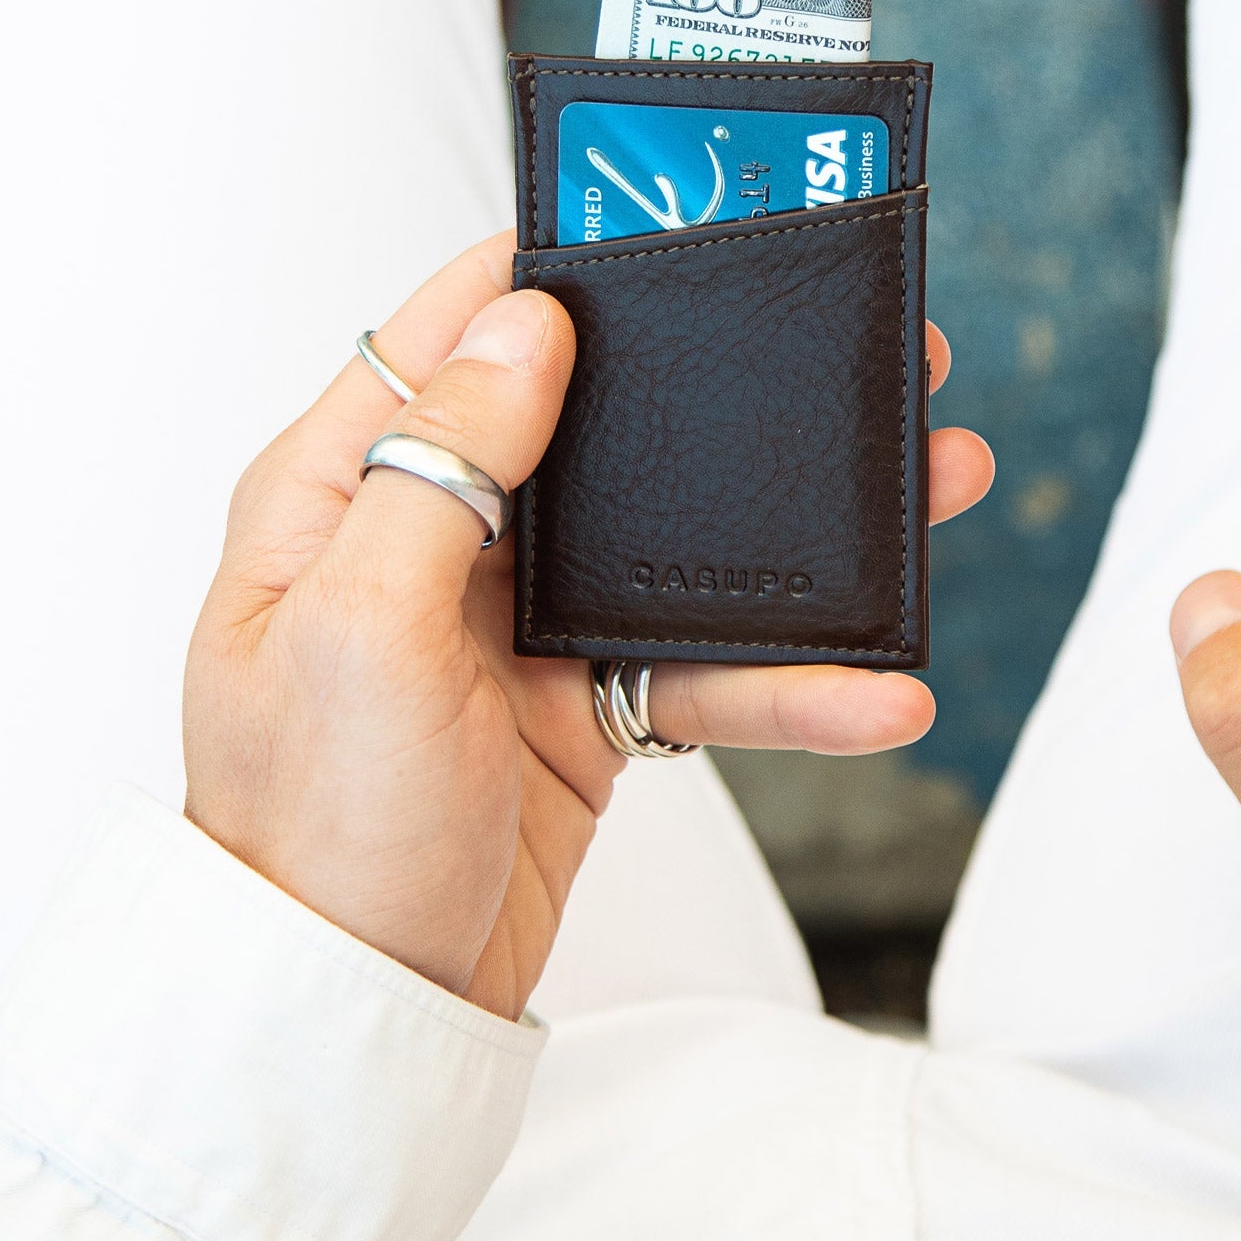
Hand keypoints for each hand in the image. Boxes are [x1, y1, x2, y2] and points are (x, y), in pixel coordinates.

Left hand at [185, 230, 995, 1016]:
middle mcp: (436, 538)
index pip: (452, 332)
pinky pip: (706, 670)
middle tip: (855, 355)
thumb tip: (525, 323)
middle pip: (601, 424)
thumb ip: (443, 466)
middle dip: (726, 391)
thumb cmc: (310, 830)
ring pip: (682, 540)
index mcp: (344, 489)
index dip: (557, 266)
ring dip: (803, 532)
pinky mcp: (585, 710)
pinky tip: (877, 689)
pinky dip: (792, 681)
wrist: (350, 1023)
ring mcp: (518, 626)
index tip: (670, 217)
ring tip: (930, 490)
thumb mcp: (362, 627)